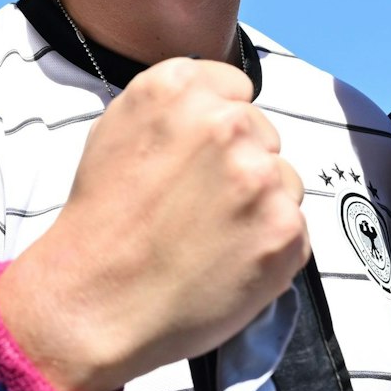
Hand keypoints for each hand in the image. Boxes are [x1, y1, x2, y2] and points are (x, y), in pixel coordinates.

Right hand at [0, 59, 308, 390]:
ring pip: (283, 180)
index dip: (217, 128)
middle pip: (262, 134)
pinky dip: (269, 247)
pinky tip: (227, 262)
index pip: (234, 87)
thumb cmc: (101, 224)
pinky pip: (295, 228)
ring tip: (210, 238)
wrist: (95, 302)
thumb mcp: (115, 131)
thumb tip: (217, 105)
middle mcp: (225, 124)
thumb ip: (174, 107)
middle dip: (241, 165)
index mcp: (179, 90)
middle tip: (199, 206)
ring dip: (260, 205)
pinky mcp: (285, 229)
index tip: (200, 157)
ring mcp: (261, 177)